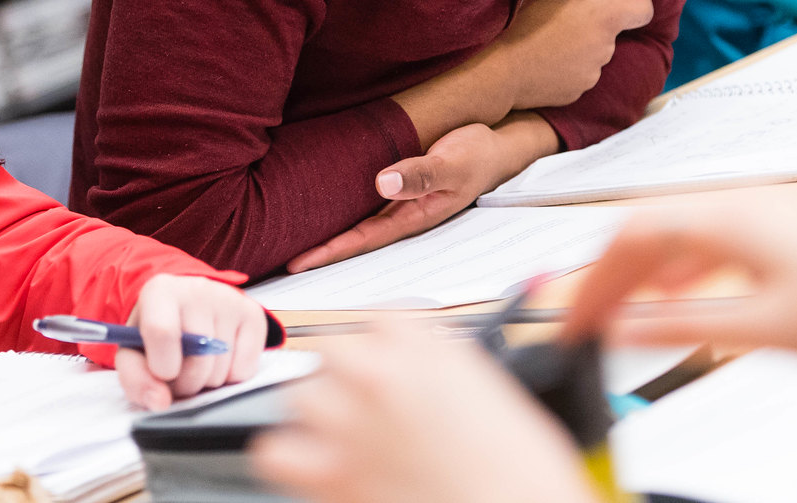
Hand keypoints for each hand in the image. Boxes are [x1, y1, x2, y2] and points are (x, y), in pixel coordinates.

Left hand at [114, 275, 268, 410]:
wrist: (186, 307)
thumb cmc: (157, 331)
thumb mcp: (133, 352)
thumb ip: (136, 378)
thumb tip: (160, 402)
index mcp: (160, 291)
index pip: (162, 332)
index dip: (162, 366)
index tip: (163, 375)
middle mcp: (197, 289)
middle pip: (198, 360)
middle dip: (186, 384)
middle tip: (177, 375)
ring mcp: (229, 300)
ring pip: (222, 370)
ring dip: (207, 383)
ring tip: (196, 366)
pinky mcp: (253, 315)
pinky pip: (245, 370)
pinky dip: (230, 378)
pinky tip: (218, 360)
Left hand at [250, 319, 596, 502]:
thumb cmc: (522, 474)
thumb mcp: (494, 396)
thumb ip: (448, 374)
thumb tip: (428, 382)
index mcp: (426, 348)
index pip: (382, 320)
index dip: (386, 345)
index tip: (390, 361)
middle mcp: (380, 375)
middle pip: (333, 350)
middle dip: (347, 377)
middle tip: (369, 406)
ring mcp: (349, 423)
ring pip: (301, 395)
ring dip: (319, 414)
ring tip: (344, 437)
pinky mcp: (330, 475)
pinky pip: (275, 452)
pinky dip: (289, 458)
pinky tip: (313, 466)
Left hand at [283, 116, 555, 273]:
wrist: (498, 145)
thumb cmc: (477, 155)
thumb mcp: (452, 163)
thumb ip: (420, 173)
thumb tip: (382, 183)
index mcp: (414, 217)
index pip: (362, 239)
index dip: (329, 251)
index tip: (298, 262)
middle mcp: (404, 215)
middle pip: (354, 239)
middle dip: (321, 252)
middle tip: (279, 262)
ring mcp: (401, 203)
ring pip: (358, 223)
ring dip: (329, 233)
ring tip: (291, 241)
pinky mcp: (400, 186)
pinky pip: (365, 204)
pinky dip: (342, 210)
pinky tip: (323, 210)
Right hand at [490, 0, 652, 109]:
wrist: (501, 66)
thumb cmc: (529, 15)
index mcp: (609, 17)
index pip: (644, 6)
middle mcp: (608, 47)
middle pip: (613, 26)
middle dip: (596, 14)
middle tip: (563, 5)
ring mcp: (593, 72)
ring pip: (595, 48)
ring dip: (581, 37)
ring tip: (546, 30)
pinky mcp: (576, 90)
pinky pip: (579, 69)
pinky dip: (568, 60)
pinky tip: (542, 53)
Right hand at [561, 203, 796, 355]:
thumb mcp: (765, 328)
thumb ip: (685, 327)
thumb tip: (623, 328)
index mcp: (725, 218)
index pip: (629, 239)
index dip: (590, 281)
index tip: (571, 321)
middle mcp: (736, 204)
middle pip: (645, 230)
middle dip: (607, 277)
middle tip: (585, 322)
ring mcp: (758, 212)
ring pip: (674, 234)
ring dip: (640, 274)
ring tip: (620, 313)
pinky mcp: (778, 228)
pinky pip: (705, 240)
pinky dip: (677, 268)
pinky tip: (678, 296)